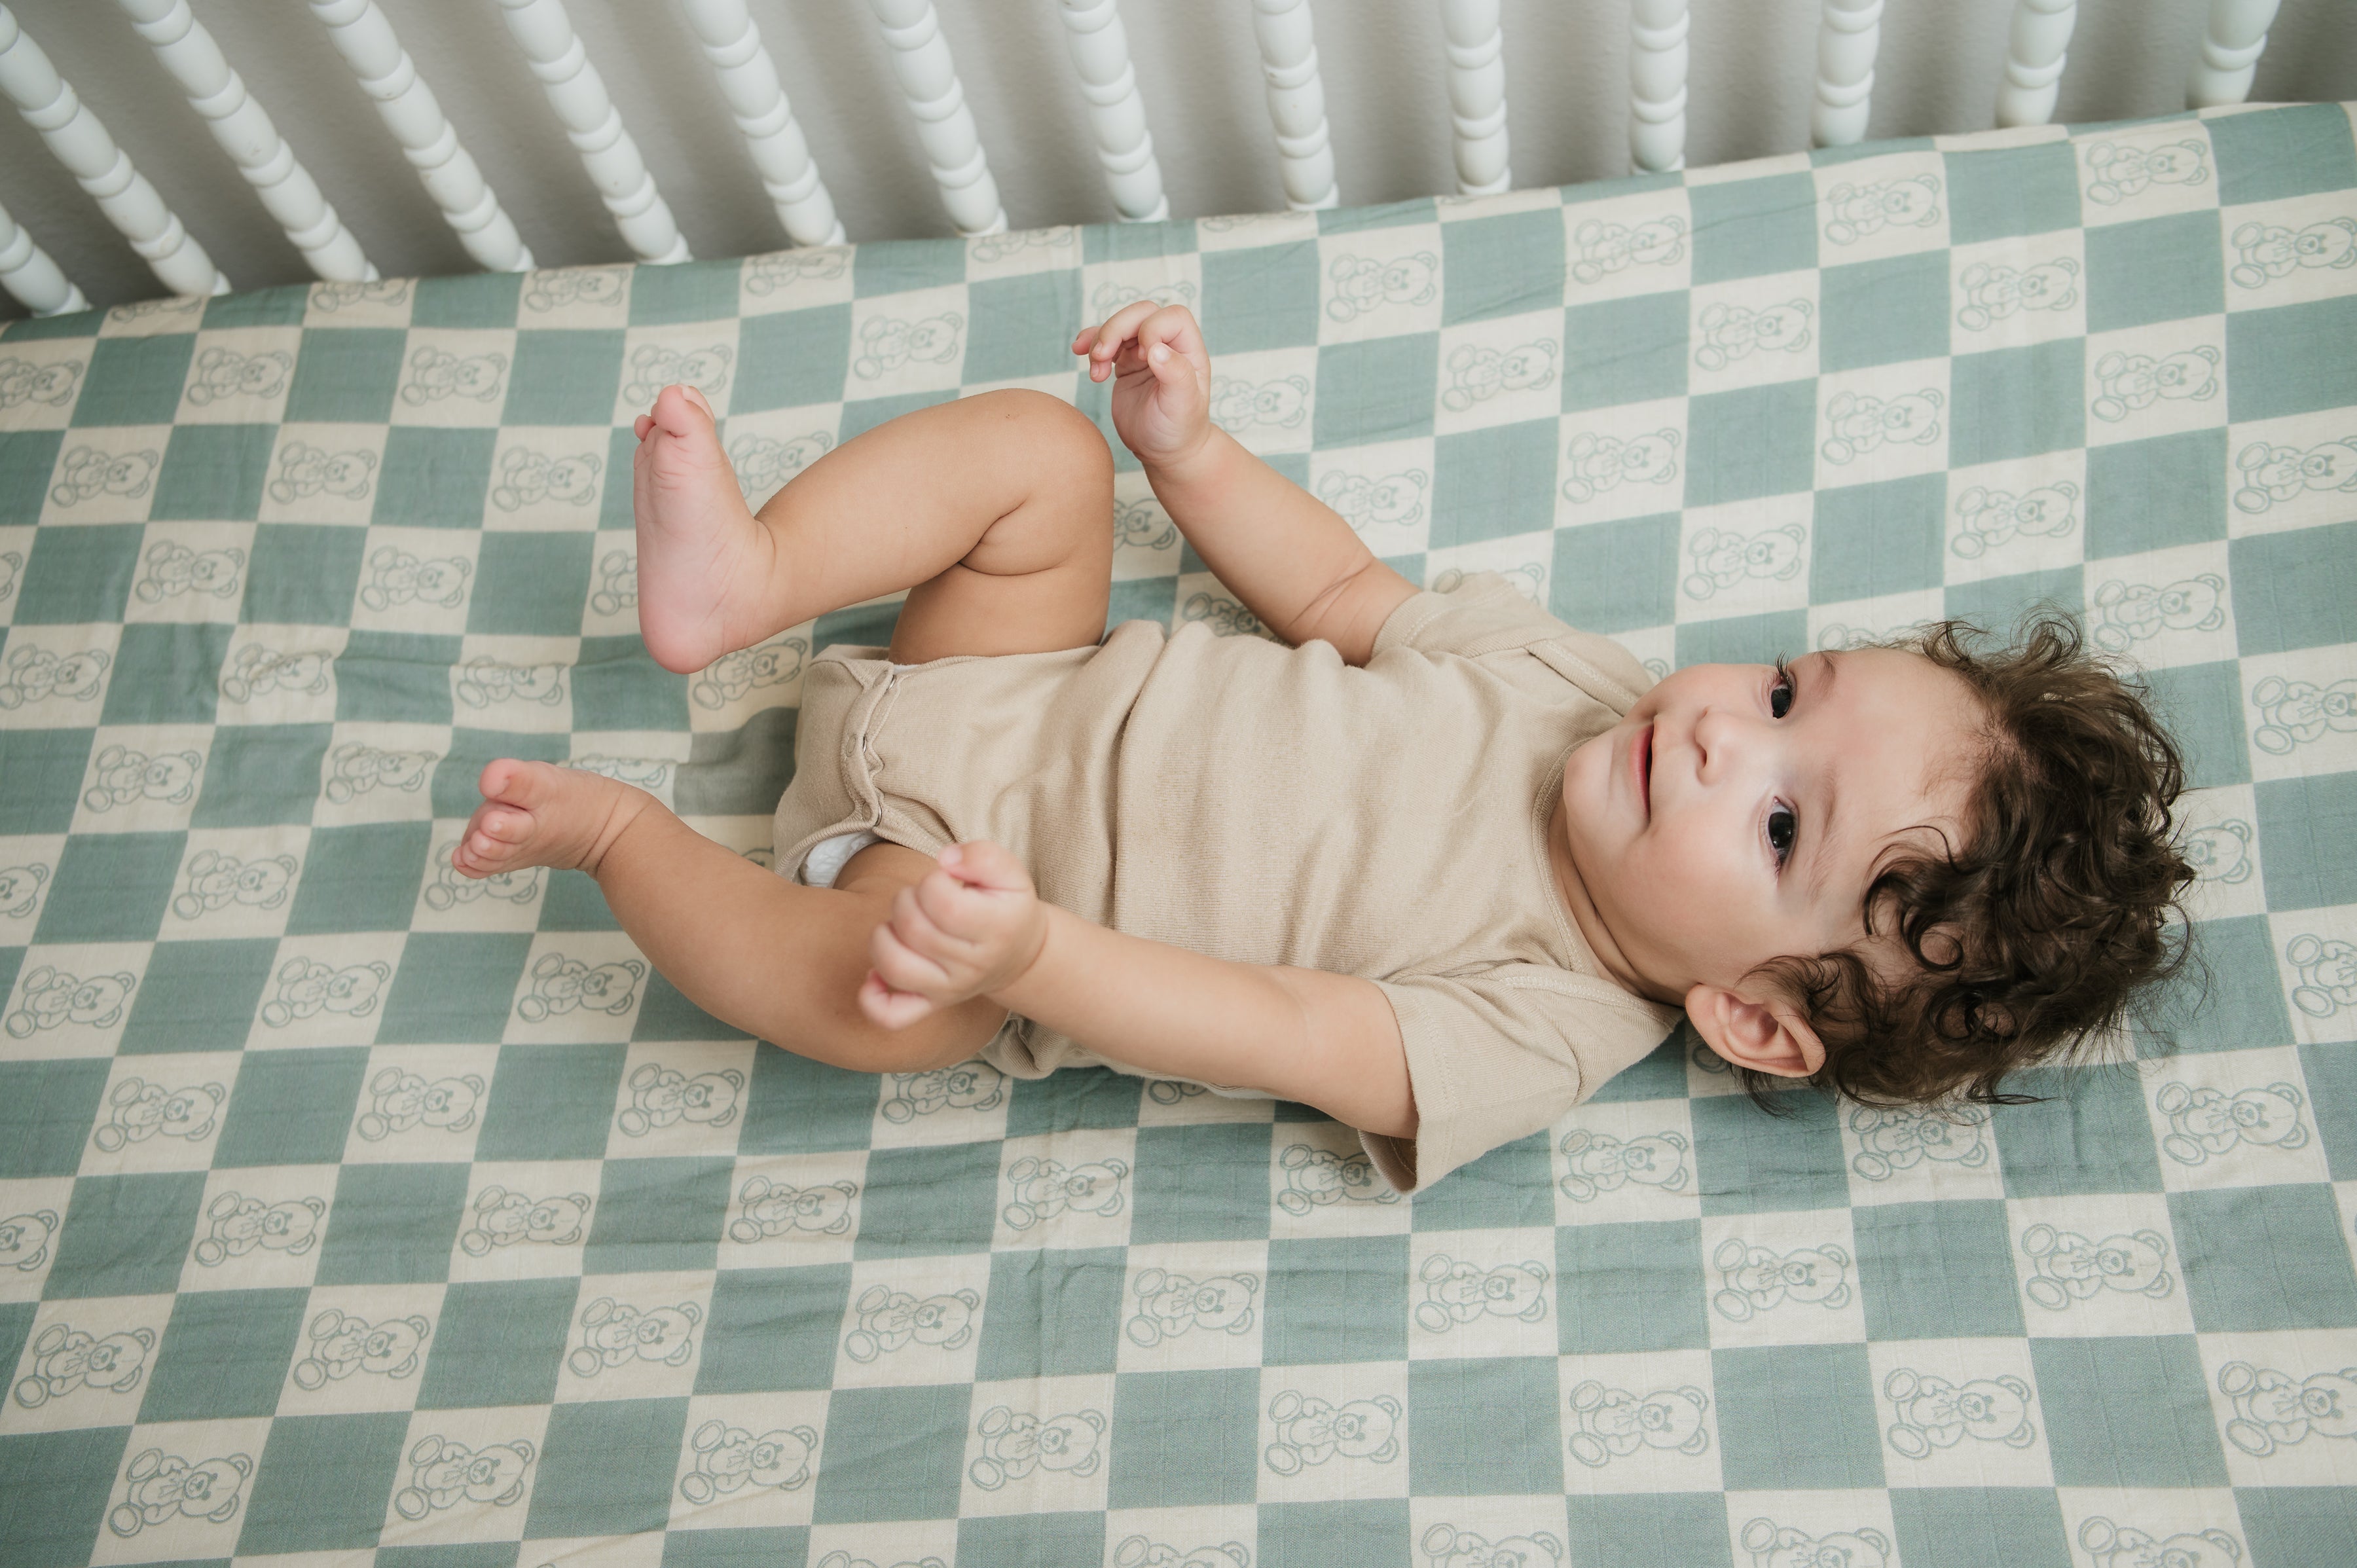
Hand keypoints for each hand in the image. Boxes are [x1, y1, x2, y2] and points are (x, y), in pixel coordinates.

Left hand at [859, 840, 1048, 1029]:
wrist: (1019, 956)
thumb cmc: (1007, 907)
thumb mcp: (1011, 873)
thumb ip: (982, 855)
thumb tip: (945, 860)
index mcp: (996, 928)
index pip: (942, 901)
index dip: (931, 881)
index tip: (943, 881)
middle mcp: (972, 966)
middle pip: (912, 928)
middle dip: (907, 899)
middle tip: (923, 898)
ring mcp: (949, 990)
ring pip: (894, 966)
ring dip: (884, 935)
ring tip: (901, 925)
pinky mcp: (930, 1005)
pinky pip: (890, 1016)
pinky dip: (872, 997)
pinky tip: (876, 973)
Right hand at [1072, 302, 1212, 469]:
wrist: (1164, 451)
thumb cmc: (1180, 429)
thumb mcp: (1182, 406)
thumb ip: (1175, 374)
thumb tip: (1154, 349)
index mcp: (1188, 349)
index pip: (1171, 317)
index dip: (1152, 329)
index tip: (1146, 359)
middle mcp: (1168, 345)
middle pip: (1140, 313)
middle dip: (1116, 328)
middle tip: (1102, 356)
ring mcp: (1144, 352)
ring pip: (1120, 325)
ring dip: (1101, 340)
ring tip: (1095, 372)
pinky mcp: (1124, 364)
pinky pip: (1105, 342)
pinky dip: (1090, 344)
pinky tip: (1079, 353)